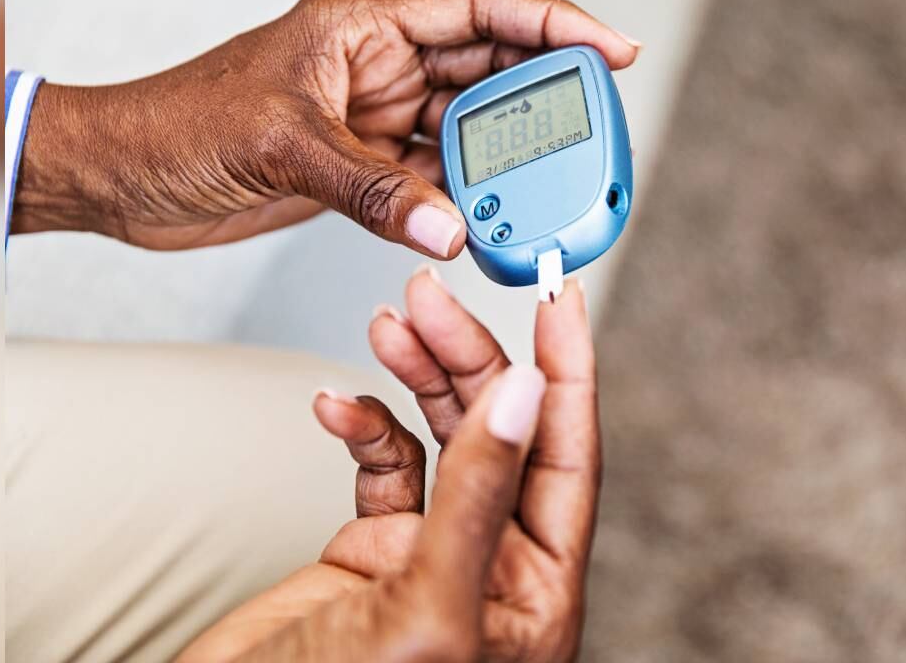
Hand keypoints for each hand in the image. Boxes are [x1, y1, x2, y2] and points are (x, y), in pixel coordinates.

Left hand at [13, 0, 638, 252]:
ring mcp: (373, 118)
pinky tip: (494, 220)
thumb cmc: (178, 125)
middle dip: (547, 97)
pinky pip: (434, 181)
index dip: (553, 22)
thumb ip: (372, 188)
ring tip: (555, 187)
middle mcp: (377, 66)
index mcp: (362, 27)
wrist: (125, 177)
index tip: (612, 49)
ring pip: (467, 131)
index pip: (479, 10)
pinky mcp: (362, 167)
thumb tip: (452, 225)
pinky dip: (466, 201)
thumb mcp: (281, 145)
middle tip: (597, 131)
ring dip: (509, 160)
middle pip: (488, 71)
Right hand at [178, 271, 598, 661]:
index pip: (570, 457)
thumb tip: (527, 394)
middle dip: (470, 357)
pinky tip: (336, 405)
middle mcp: (494, 568)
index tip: (562, 296)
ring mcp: (433, 555)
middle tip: (428, 299)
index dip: (569, 370)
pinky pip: (384, 465)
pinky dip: (363, 426)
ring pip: (445, 437)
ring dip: (419, 377)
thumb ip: (478, 497)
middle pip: (503, 431)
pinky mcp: (374, 551)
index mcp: (537, 595)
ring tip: (389, 325)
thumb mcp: (427, 609)